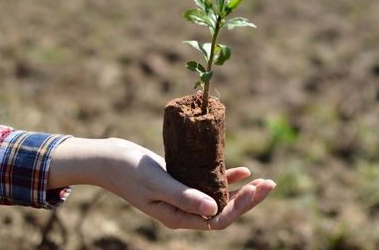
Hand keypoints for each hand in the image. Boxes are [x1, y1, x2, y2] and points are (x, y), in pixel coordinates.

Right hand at [48, 138, 275, 229]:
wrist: (108, 158)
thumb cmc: (129, 170)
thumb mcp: (158, 183)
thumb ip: (185, 196)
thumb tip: (215, 210)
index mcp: (178, 217)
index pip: (217, 220)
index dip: (240, 208)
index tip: (255, 190)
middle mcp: (183, 210)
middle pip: (223, 210)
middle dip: (249, 200)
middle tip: (270, 185)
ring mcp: (183, 196)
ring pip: (219, 197)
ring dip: (241, 190)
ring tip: (262, 180)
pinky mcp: (181, 180)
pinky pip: (208, 182)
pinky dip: (226, 178)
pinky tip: (242, 170)